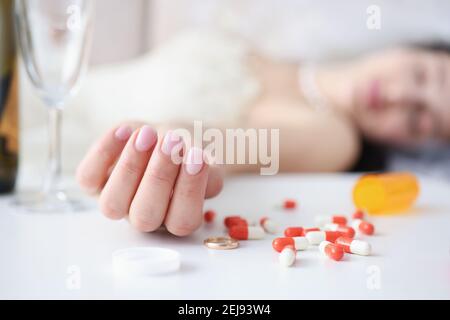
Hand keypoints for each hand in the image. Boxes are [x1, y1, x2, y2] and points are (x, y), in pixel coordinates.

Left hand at [76, 122, 222, 235]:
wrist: (169, 138)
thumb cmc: (190, 152)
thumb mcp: (206, 158)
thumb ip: (206, 167)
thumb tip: (193, 159)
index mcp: (177, 218)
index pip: (182, 220)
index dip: (189, 190)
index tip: (199, 156)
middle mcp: (145, 218)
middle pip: (145, 216)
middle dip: (159, 177)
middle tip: (173, 140)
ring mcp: (116, 203)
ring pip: (112, 204)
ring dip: (130, 167)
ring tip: (148, 133)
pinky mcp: (94, 184)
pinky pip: (87, 177)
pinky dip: (103, 153)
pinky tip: (125, 130)